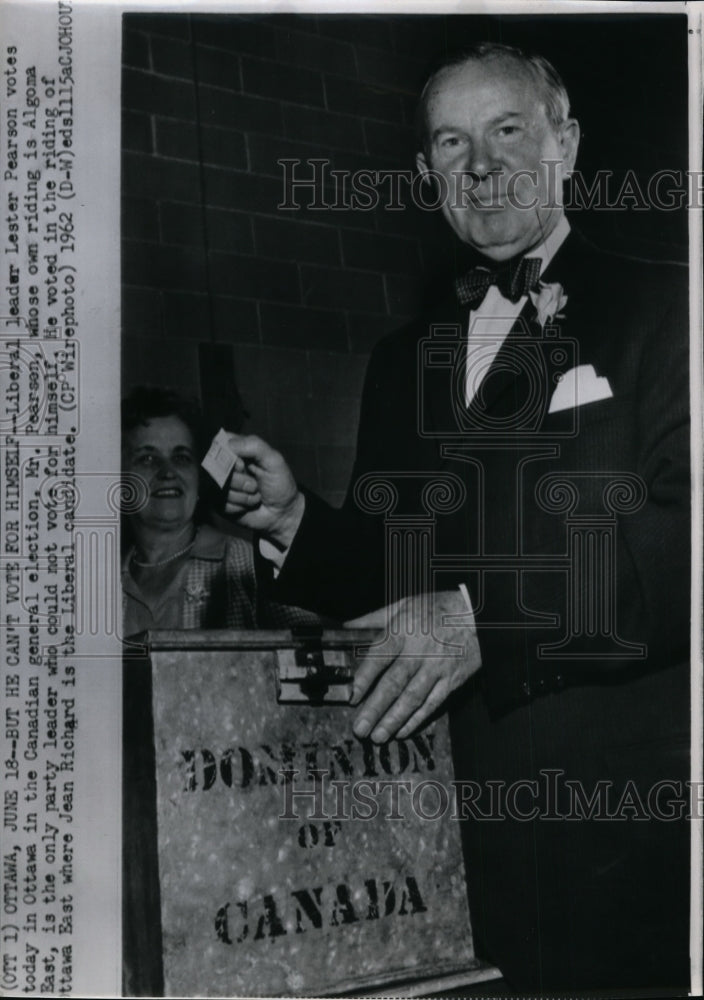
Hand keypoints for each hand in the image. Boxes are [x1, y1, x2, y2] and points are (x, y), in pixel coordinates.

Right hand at [223, 434, 303, 546]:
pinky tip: (248, 505)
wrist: (282, 512)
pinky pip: (222, 504)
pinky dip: (239, 506)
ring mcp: (222, 485)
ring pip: (220, 488)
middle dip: (239, 480)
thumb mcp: (273, 460)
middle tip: (254, 484)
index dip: (228, 456)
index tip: (242, 464)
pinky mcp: (220, 503)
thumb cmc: (279, 483)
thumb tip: (228, 444)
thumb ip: (254, 446)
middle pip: (216, 468)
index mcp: (237, 451)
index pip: (218, 444)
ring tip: (255, 494)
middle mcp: (226, 467)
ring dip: (243, 495)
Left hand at [346, 590, 480, 742]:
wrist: (479, 615)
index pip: (379, 656)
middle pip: (394, 683)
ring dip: (393, 720)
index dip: (364, 678)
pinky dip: (417, 719)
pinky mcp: (452, 680)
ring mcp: (437, 668)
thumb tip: (346, 627)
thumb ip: (373, 618)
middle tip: (360, 728)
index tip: (351, 696)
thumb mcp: (404, 604)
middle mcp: (420, 651)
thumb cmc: (437, 608)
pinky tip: (402, 731)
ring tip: (377, 737)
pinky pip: (432, 704)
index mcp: (404, 630)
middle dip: (375, 708)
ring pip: (413, 698)